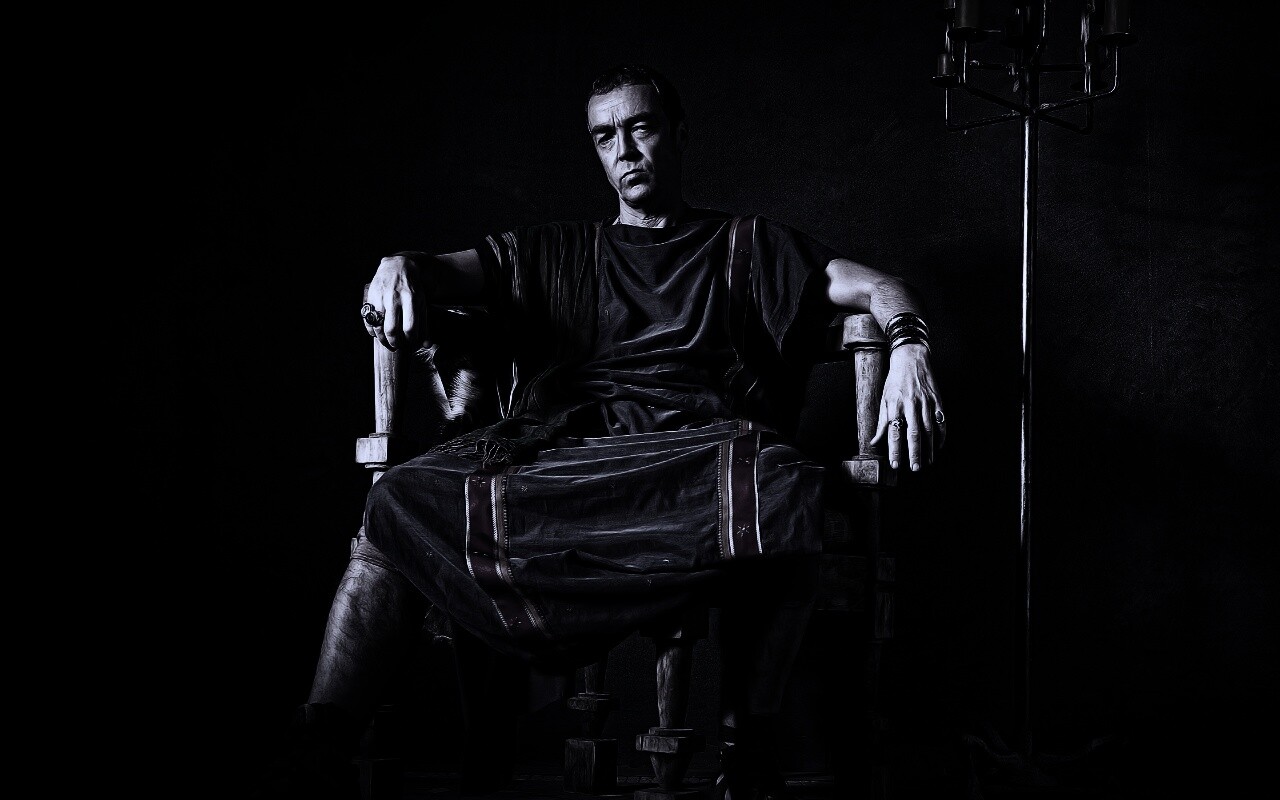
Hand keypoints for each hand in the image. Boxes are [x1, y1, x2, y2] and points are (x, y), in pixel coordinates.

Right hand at [362, 255, 426, 350]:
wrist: (398, 267)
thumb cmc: (412, 289)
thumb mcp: (422, 303)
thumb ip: (424, 325)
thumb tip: (426, 345)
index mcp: (411, 299)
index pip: (410, 328)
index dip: (410, 340)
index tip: (410, 343)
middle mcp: (395, 297)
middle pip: (392, 330)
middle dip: (395, 343)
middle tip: (397, 345)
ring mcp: (381, 297)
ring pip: (378, 326)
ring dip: (382, 339)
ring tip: (387, 341)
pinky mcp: (370, 296)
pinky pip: (367, 319)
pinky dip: (371, 330)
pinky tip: (377, 333)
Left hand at [870, 343, 944, 470]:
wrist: (911, 358)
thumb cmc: (895, 380)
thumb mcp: (884, 399)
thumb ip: (881, 422)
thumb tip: (874, 441)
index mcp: (895, 405)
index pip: (894, 432)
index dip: (894, 450)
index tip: (895, 464)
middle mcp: (911, 404)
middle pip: (913, 433)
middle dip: (914, 453)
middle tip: (915, 468)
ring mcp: (926, 402)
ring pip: (929, 429)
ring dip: (929, 448)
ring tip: (927, 462)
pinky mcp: (937, 400)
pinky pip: (940, 421)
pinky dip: (941, 435)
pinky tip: (938, 446)